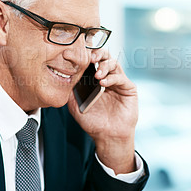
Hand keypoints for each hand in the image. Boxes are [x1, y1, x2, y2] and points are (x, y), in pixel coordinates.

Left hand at [67, 49, 137, 173]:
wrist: (107, 136)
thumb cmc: (92, 122)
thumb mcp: (75, 105)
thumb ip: (70, 90)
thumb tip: (62, 76)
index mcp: (94, 79)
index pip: (92, 60)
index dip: (87, 54)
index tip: (79, 54)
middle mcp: (106, 77)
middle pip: (104, 56)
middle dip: (98, 54)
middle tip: (91, 59)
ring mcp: (118, 82)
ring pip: (113, 63)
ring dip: (104, 66)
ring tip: (97, 75)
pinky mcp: (128, 88)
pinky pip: (120, 77)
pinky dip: (112, 78)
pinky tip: (104, 83)